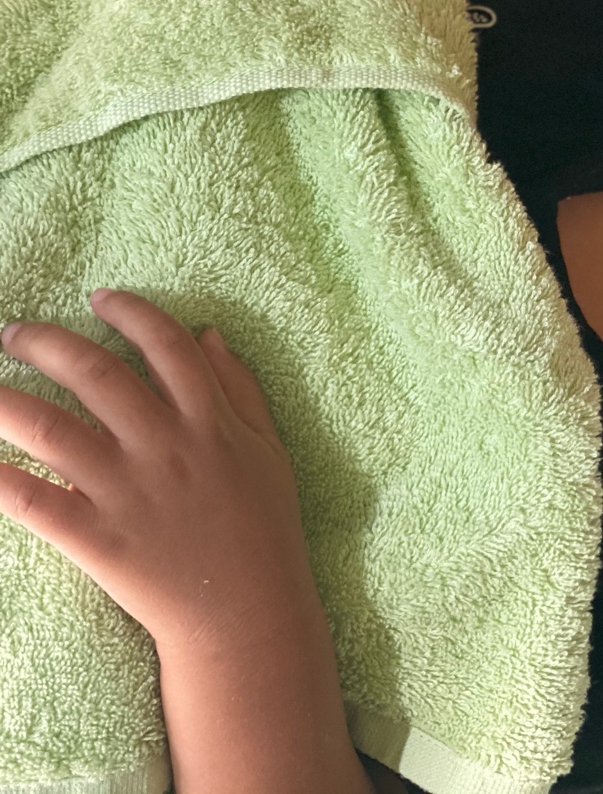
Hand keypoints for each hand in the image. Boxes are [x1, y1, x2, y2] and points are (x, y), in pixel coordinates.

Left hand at [0, 288, 318, 657]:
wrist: (248, 613)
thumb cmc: (264, 528)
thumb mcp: (267, 449)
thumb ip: (239, 389)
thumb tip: (207, 335)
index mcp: (210, 421)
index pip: (166, 347)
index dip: (131, 313)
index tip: (100, 298)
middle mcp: (165, 447)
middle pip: (96, 375)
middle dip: (47, 343)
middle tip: (14, 333)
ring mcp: (126, 491)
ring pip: (48, 429)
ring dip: (2, 400)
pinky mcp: (96, 537)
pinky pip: (32, 501)